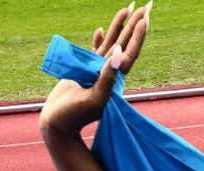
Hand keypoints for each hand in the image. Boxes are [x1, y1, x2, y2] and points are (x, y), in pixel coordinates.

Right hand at [39, 3, 150, 137]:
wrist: (59, 125)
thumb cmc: (76, 115)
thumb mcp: (95, 98)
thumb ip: (108, 77)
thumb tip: (120, 54)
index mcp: (115, 77)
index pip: (131, 51)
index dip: (138, 34)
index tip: (145, 17)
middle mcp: (109, 72)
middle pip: (125, 43)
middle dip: (135, 24)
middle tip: (145, 5)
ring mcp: (96, 70)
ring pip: (111, 43)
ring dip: (119, 27)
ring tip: (126, 9)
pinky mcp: (83, 71)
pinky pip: (93, 51)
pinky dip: (98, 40)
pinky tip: (100, 30)